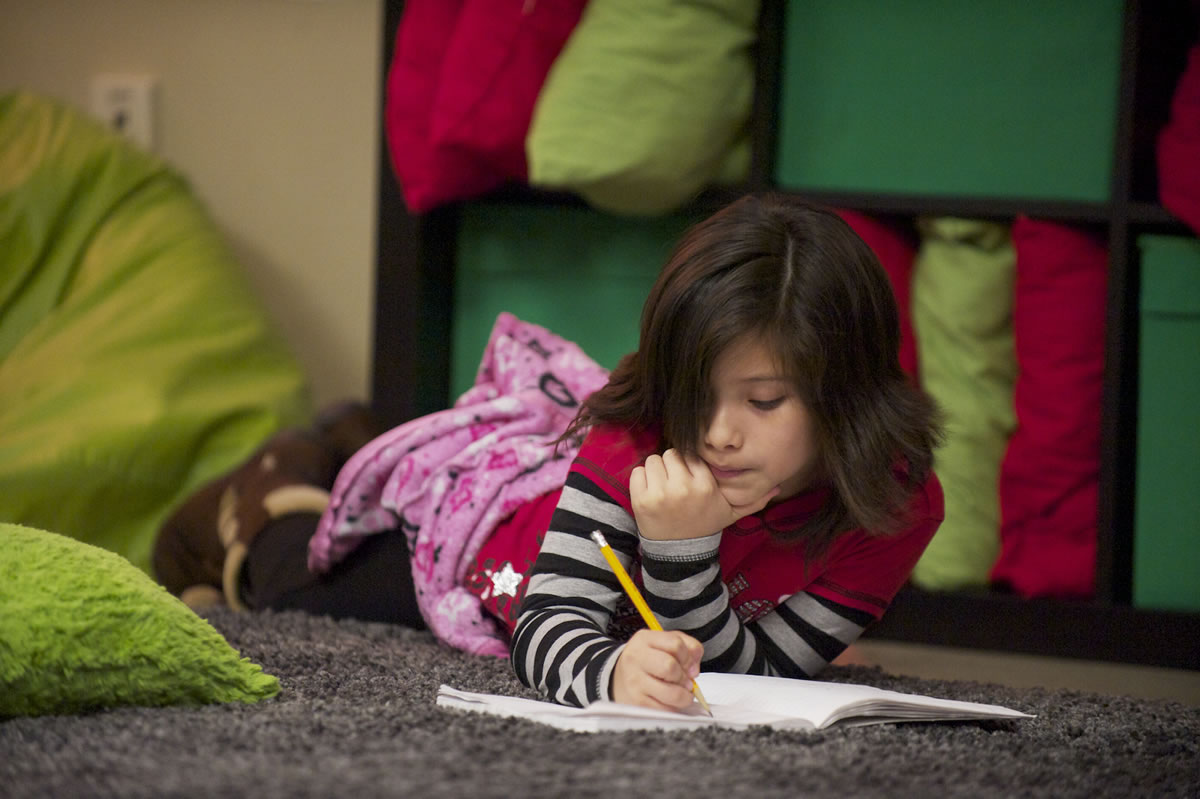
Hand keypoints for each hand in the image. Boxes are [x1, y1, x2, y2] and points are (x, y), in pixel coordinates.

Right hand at [611, 629, 703, 710]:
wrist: (619, 678)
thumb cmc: (647, 660)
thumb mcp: (663, 643)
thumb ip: (686, 646)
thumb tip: (694, 668)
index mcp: (644, 640)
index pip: (675, 644)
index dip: (689, 657)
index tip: (689, 665)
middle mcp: (636, 658)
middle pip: (670, 667)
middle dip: (685, 677)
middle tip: (686, 681)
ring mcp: (635, 682)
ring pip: (672, 693)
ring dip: (684, 696)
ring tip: (682, 693)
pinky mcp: (637, 702)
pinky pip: (666, 709)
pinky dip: (674, 707)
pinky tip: (671, 701)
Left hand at [630, 449, 777, 540]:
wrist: (680, 555)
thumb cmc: (705, 526)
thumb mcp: (732, 513)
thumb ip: (754, 499)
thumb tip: (778, 486)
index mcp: (705, 485)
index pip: (691, 454)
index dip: (689, 464)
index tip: (690, 476)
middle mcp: (683, 487)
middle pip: (671, 454)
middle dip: (672, 465)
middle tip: (675, 482)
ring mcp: (660, 494)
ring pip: (653, 460)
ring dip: (657, 471)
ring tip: (664, 487)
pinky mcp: (642, 500)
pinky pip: (637, 472)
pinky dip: (642, 479)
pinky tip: (651, 492)